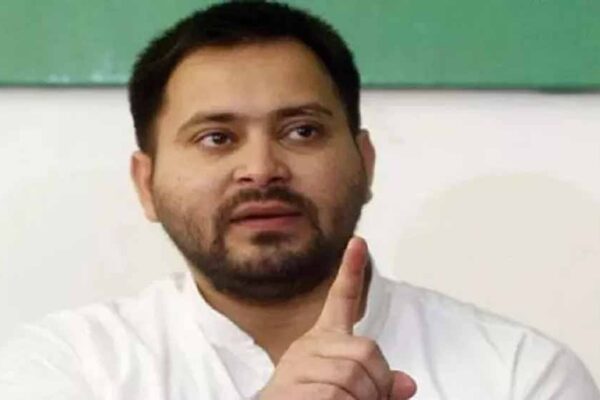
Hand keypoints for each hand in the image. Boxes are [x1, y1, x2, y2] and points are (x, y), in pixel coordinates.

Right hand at [259, 237, 416, 399]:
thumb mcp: (352, 396)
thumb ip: (378, 386)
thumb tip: (408, 384)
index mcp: (323, 342)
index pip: (339, 301)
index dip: (351, 272)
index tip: (359, 242)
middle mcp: (307, 346)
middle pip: (366, 350)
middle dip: (377, 384)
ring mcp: (295, 366)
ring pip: (352, 377)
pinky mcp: (287, 389)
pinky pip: (333, 395)